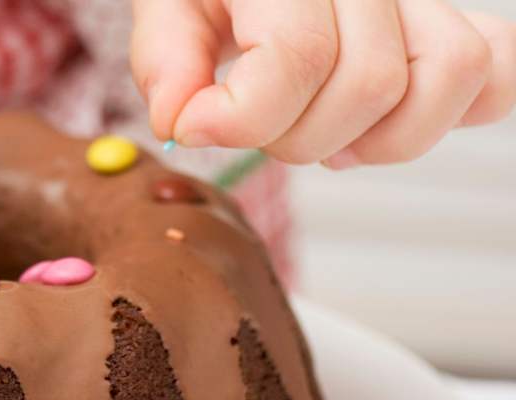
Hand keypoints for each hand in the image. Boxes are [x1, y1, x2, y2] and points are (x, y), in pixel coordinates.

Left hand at [131, 0, 515, 167]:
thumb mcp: (167, 9)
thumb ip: (165, 60)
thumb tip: (183, 121)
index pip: (299, 57)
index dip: (245, 119)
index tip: (195, 126)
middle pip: (369, 84)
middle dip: (300, 137)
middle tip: (261, 125)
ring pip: (450, 77)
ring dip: (375, 138)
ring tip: (318, 131)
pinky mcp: (445, 21)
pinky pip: (496, 73)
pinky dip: (447, 116)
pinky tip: (377, 125)